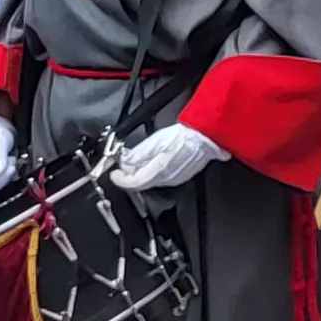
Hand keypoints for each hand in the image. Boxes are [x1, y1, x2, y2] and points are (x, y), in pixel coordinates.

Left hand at [108, 123, 225, 190]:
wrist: (206, 137)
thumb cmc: (184, 136)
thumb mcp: (156, 140)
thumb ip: (138, 153)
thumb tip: (125, 162)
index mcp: (158, 171)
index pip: (133, 184)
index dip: (120, 180)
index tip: (114, 173)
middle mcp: (166, 180)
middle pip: (140, 184)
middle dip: (128, 176)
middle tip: (122, 165)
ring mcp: (174, 180)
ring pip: (150, 182)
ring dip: (140, 174)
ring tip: (136, 161)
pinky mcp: (179, 177)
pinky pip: (160, 179)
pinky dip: (151, 172)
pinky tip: (153, 161)